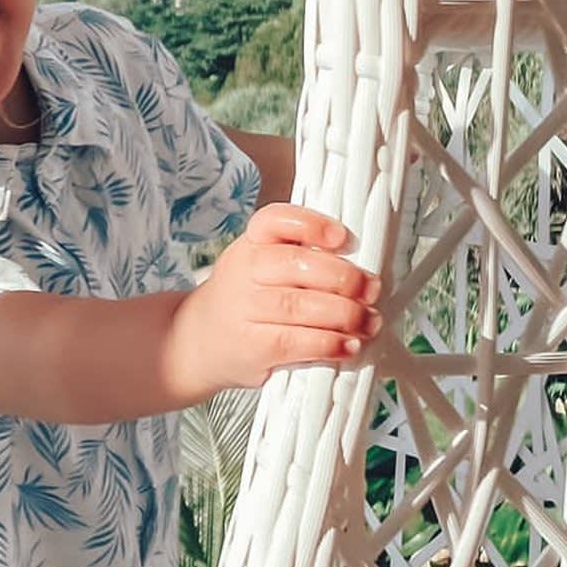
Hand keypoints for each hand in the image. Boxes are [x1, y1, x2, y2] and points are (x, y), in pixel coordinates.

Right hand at [167, 203, 380, 400]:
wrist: (195, 342)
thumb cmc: (244, 302)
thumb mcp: (260, 267)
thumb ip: (303, 259)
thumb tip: (364, 267)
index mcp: (251, 244)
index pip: (276, 220)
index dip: (313, 225)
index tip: (343, 238)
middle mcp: (243, 271)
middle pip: (297, 265)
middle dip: (344, 277)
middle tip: (371, 289)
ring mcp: (244, 309)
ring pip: (300, 306)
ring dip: (344, 315)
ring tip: (368, 321)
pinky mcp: (251, 346)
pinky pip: (295, 342)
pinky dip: (328, 344)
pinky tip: (348, 345)